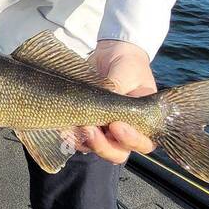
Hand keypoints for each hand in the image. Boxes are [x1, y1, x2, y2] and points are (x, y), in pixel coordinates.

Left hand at [60, 39, 157, 165]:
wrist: (112, 54)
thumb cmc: (128, 66)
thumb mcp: (128, 75)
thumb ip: (119, 91)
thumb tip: (104, 104)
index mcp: (143, 123)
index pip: (143, 143)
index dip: (130, 140)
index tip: (116, 125)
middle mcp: (125, 132)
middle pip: (118, 153)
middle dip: (104, 146)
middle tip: (91, 130)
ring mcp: (105, 132)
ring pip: (97, 150)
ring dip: (86, 142)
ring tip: (78, 127)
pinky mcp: (87, 127)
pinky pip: (79, 141)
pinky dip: (72, 137)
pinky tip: (65, 130)